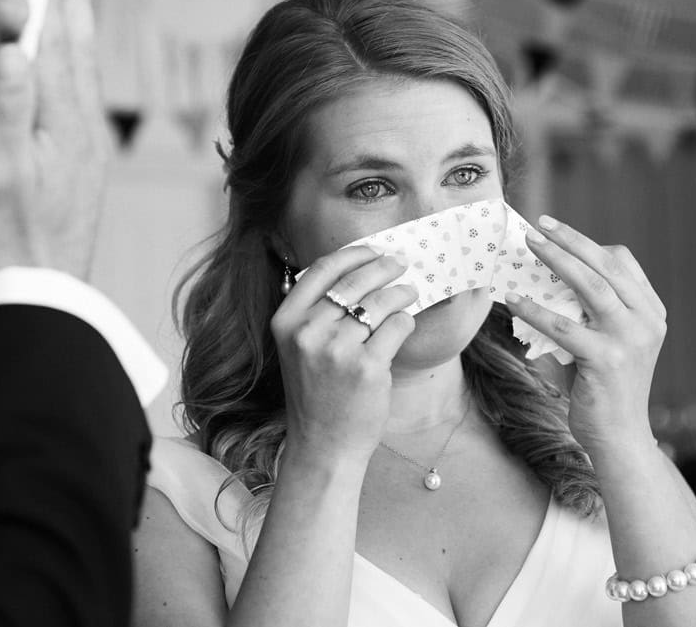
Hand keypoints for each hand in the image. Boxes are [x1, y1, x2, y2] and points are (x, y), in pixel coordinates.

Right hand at [0, 0, 109, 279]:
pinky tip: (66, 59)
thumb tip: (11, 48)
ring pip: (80, 64)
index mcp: (63, 119)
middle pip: (76, 43)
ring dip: (73, 21)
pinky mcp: (80, 158)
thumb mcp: (2, 175)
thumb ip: (9, 111)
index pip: (55, 38)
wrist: (47, 293)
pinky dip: (72, 58)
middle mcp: (82, 123)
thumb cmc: (16, 239)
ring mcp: (85, 140)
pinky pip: (77, 89)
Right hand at [272, 247, 417, 469]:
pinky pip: (396, 326)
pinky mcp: (367, 367)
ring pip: (379, 301)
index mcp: (286, 322)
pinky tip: (405, 322)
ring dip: (400, 292)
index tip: (372, 251)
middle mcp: (308, 332)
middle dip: (383, 267)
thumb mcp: (299, 348)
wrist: (323, 445)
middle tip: (399, 264)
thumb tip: (357, 270)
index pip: (322, 270)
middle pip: (354, 282)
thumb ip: (316, 312)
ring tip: (409, 292)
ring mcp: (337, 350)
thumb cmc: (316, 393)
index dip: (352, 255)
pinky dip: (405, 320)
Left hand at [508, 216, 665, 456]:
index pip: (623, 262)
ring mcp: (630, 339)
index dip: (589, 244)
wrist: (620, 437)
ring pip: (590, 285)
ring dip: (556, 259)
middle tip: (541, 223)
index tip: (558, 232)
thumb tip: (543, 276)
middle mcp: (647, 320)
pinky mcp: (607, 360)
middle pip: (607, 264)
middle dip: (571, 239)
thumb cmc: (603, 386)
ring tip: (530, 244)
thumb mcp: (606, 339)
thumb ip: (588, 310)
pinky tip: (513, 300)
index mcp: (650, 311)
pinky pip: (563, 325)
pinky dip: (534, 310)